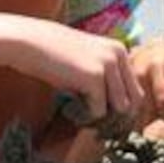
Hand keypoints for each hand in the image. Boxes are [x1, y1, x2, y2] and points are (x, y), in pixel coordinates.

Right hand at [12, 22, 141, 125]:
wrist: (28, 43)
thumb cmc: (53, 56)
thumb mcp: (86, 62)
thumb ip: (106, 81)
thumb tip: (120, 115)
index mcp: (119, 50)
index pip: (135, 90)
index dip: (120, 107)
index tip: (101, 114)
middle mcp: (118, 54)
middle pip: (133, 101)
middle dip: (115, 115)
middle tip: (93, 119)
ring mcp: (108, 64)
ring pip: (120, 108)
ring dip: (101, 116)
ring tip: (81, 113)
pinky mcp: (94, 76)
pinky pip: (99, 110)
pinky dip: (85, 116)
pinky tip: (70, 109)